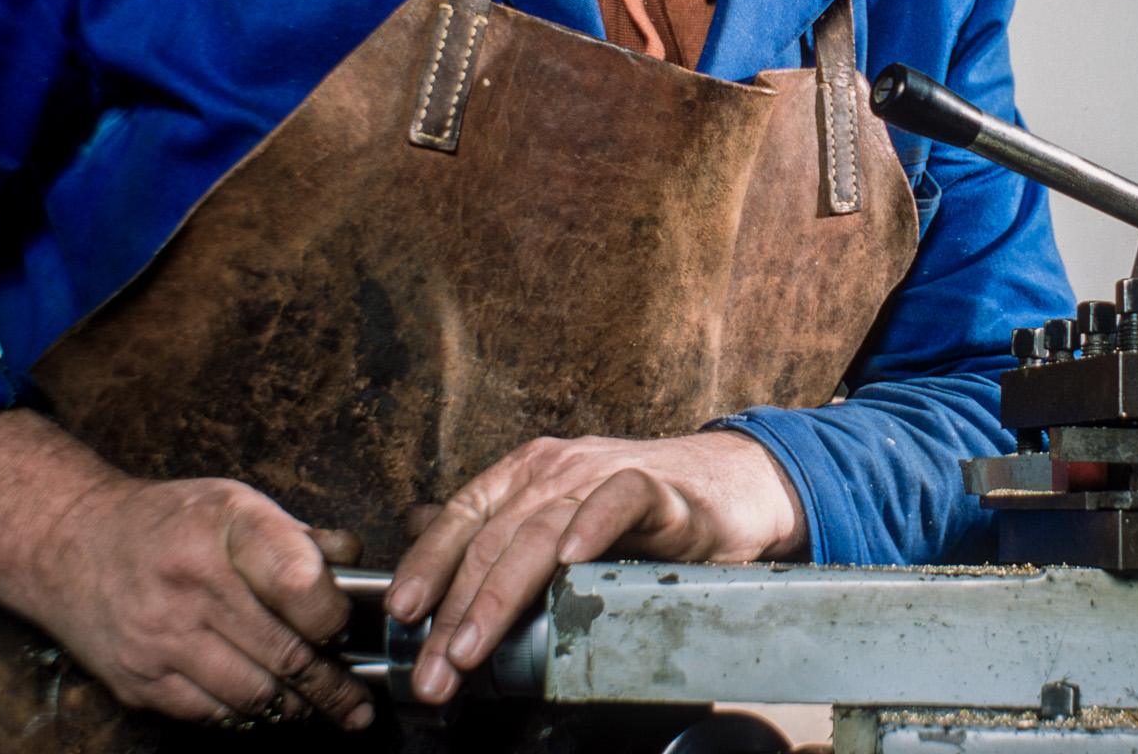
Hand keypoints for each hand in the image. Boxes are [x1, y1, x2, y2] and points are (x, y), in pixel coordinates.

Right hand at [0, 409, 372, 728]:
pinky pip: (211, 714)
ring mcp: (161, 639)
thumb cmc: (170, 523)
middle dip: (332, 685)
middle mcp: (193, 584)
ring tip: (326, 710)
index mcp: (227, 529)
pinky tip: (271, 710)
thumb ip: (301, 538)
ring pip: (253, 694)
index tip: (346, 625)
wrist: (72, 544)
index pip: (299, 583)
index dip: (333, 614)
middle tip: (358, 702)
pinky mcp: (139, 680)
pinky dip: (248, 716)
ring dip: (297, 709)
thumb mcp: (238, 505)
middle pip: (283, 652)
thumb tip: (353, 568)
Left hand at [387, 431, 805, 703]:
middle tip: (437, 670)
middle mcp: (559, 467)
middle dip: (456, 611)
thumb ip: (508, 543)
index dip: (426, 564)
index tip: (403, 614)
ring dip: (501, 594)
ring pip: (540, 528)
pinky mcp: (658, 489)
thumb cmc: (645, 518)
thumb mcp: (564, 522)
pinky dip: (592, 527)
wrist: (734, 486)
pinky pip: (618, 501)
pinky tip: (571, 560)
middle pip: (492, 538)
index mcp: (527, 474)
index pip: (461, 516)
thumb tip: (432, 570)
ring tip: (475, 646)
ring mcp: (605, 473)